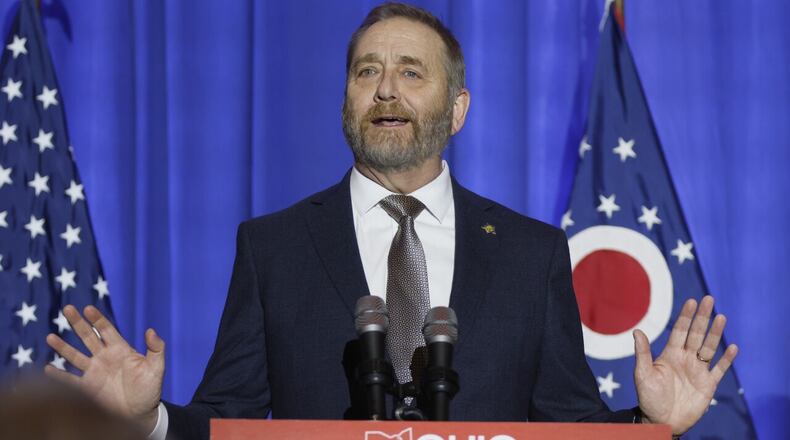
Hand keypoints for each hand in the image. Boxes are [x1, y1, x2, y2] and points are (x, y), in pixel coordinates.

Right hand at [45, 305, 164, 432]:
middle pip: (88, 337)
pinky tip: (48, 368)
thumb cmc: (150, 390)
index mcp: (120, 350)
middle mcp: (104, 358)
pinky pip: (70, 380)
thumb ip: (156, 348)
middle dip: (78, 323)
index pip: (107, 330)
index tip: (88, 308)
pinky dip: (59, 375)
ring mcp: (94, 372)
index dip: (97, 319)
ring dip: (63, 347)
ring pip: (75, 356)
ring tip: (50, 337)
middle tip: (67, 308)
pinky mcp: (88, 388)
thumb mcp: (156, 367)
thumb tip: (151, 330)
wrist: (140, 413)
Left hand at [633, 295, 737, 435]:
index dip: (686, 316)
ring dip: (716, 334)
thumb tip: (637, 330)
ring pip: (709, 348)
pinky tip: (733, 347)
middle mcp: (686, 359)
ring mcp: (698, 371)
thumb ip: (642, 353)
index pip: (680, 330)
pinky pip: (719, 369)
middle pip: (696, 334)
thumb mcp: (642, 374)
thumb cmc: (649, 398)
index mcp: (670, 354)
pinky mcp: (708, 385)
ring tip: (722, 317)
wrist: (661, 420)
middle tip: (709, 299)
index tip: (691, 301)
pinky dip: (726, 359)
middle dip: (703, 318)